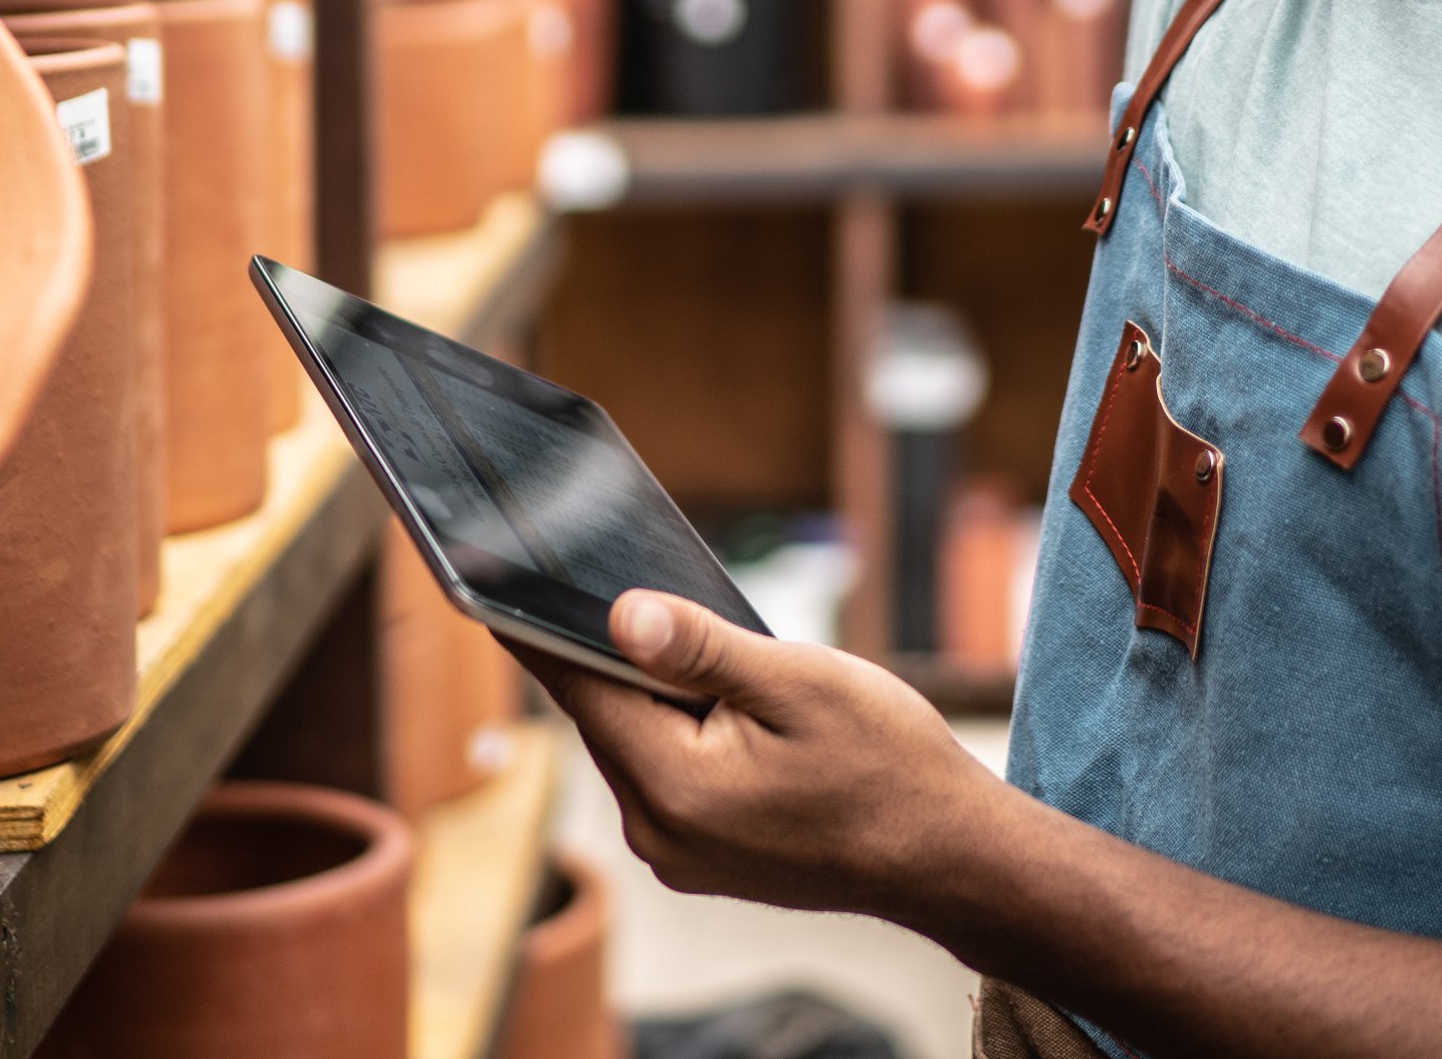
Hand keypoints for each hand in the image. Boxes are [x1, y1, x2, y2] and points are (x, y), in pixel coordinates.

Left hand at [519, 591, 1013, 923]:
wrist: (948, 855)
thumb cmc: (887, 764)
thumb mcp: (798, 682)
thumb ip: (701, 651)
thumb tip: (621, 616)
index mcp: (673, 787)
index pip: (580, 690)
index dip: (540, 629)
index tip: (493, 585)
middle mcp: (659, 832)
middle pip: (607, 714)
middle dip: (623, 655)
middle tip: (643, 593)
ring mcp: (678, 853)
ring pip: (638, 742)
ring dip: (661, 696)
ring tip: (722, 663)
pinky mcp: (701, 856)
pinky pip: (666, 774)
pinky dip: (682, 732)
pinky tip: (731, 710)